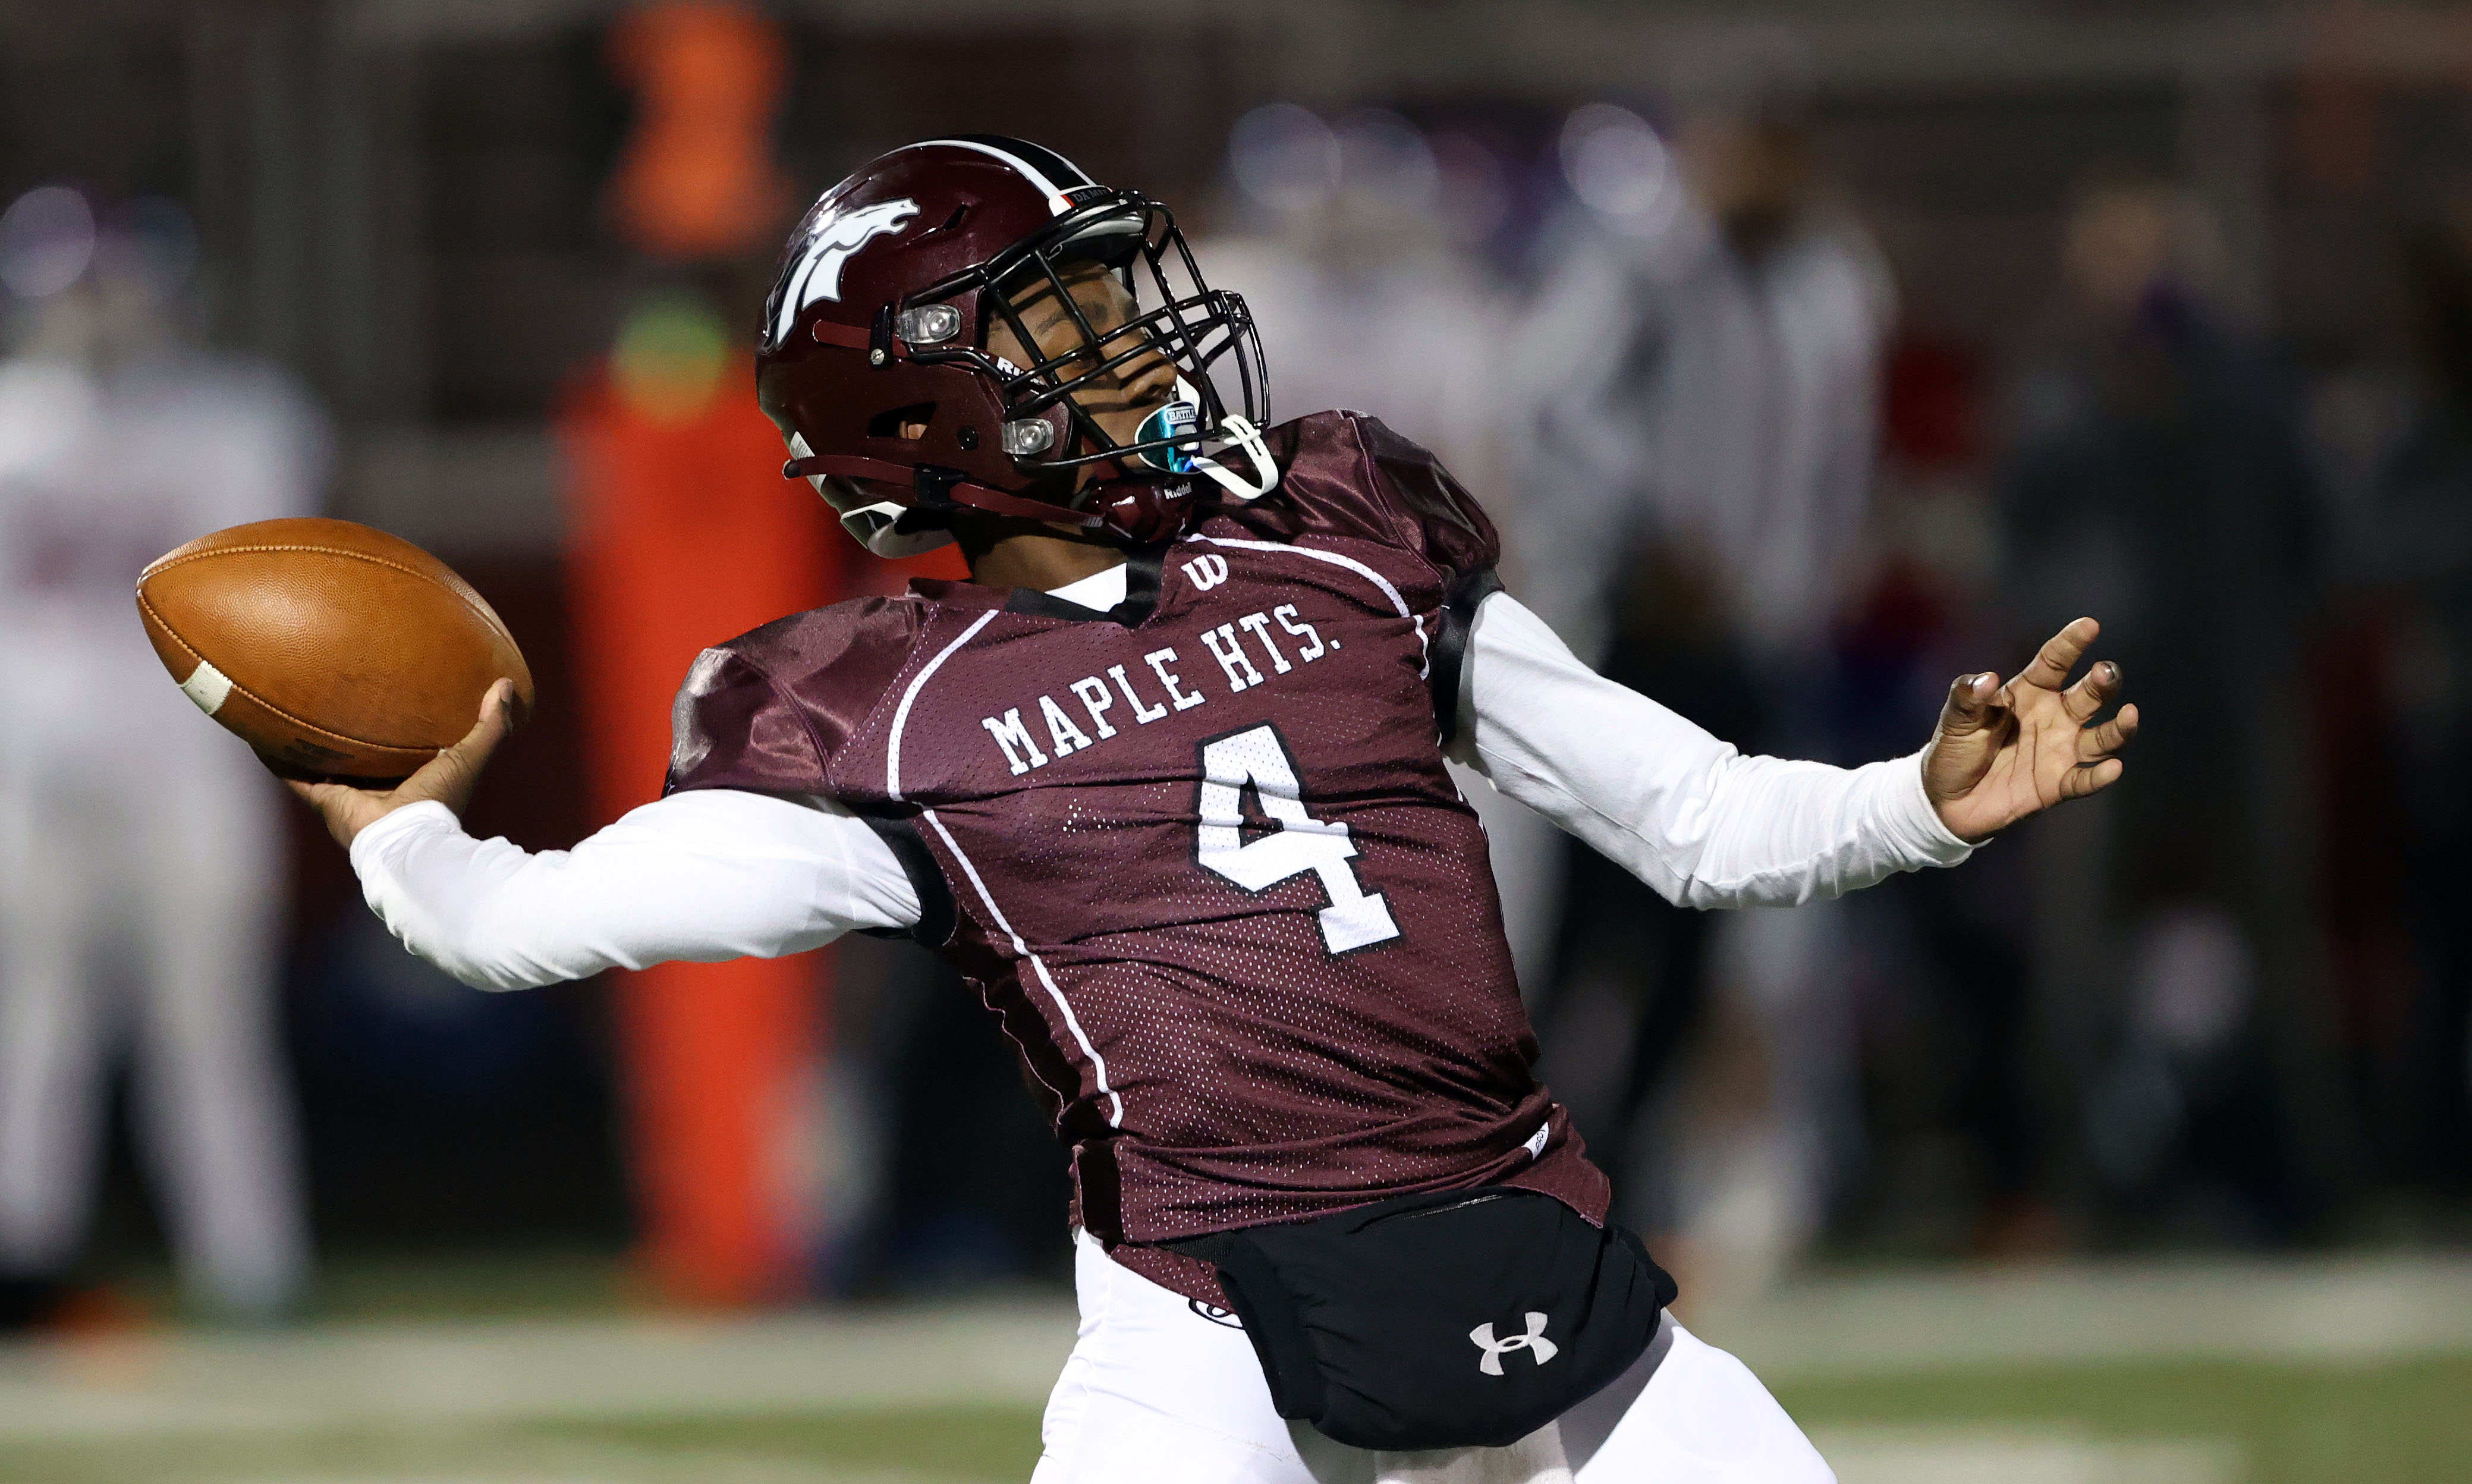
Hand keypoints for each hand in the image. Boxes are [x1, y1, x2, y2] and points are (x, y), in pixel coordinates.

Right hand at [287, 679, 520, 847]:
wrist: (410, 839)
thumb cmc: (442, 801)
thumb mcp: (471, 756)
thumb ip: (491, 724)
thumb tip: (507, 684)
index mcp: (405, 780)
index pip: (392, 750)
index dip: (386, 728)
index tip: (380, 702)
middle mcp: (372, 789)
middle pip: (353, 755)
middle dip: (342, 732)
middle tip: (329, 696)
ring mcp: (345, 796)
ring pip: (320, 763)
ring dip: (305, 741)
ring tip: (288, 710)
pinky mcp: (323, 800)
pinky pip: (292, 775)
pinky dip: (275, 757)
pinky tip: (260, 735)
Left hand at [1923, 618, 2137, 841]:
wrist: (1946, 799)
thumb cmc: (1954, 749)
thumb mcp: (1955, 719)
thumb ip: (1968, 696)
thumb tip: (1987, 679)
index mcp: (2029, 693)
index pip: (2055, 662)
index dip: (2071, 643)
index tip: (2089, 625)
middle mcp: (2054, 718)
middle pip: (2089, 696)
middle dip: (2103, 683)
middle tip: (2105, 673)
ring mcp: (2060, 751)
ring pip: (2102, 737)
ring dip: (2119, 728)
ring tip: (2130, 715)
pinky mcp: (2057, 785)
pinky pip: (2085, 779)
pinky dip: (2100, 776)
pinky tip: (2112, 768)